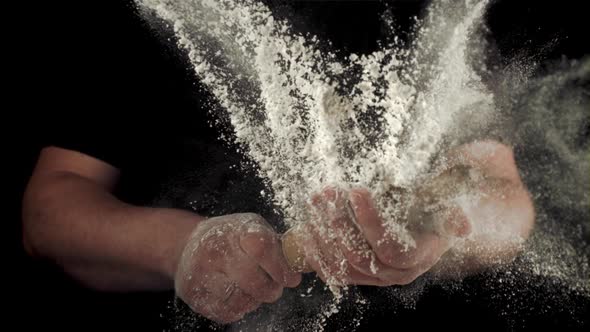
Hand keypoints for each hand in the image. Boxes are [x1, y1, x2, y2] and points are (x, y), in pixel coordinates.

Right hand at [174, 213, 300, 323]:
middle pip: (252, 280)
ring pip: (240, 299)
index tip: (291, 278)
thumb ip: (278, 247)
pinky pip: (226, 312)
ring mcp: (201, 272)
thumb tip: (300, 269)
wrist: (188, 244)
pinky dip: (239, 309)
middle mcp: (216, 249)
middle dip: (271, 289)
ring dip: (255, 301)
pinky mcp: (194, 294)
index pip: (263, 248)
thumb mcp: (254, 230)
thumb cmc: (232, 238)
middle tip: (275, 288)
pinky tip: (239, 297)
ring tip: (254, 290)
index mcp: (236, 229)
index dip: (281, 267)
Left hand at [300, 140, 533, 285]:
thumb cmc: (426, 213)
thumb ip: (449, 213)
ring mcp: (371, 277)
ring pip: (341, 263)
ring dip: (323, 232)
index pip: (390, 247)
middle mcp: (393, 274)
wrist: (416, 226)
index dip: (371, 221)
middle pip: (360, 255)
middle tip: (328, 192)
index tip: (357, 190)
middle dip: (339, 222)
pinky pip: (330, 270)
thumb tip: (463, 226)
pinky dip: (316, 249)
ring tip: (316, 200)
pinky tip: (307, 225)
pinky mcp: (353, 274)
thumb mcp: (441, 208)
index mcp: (415, 258)